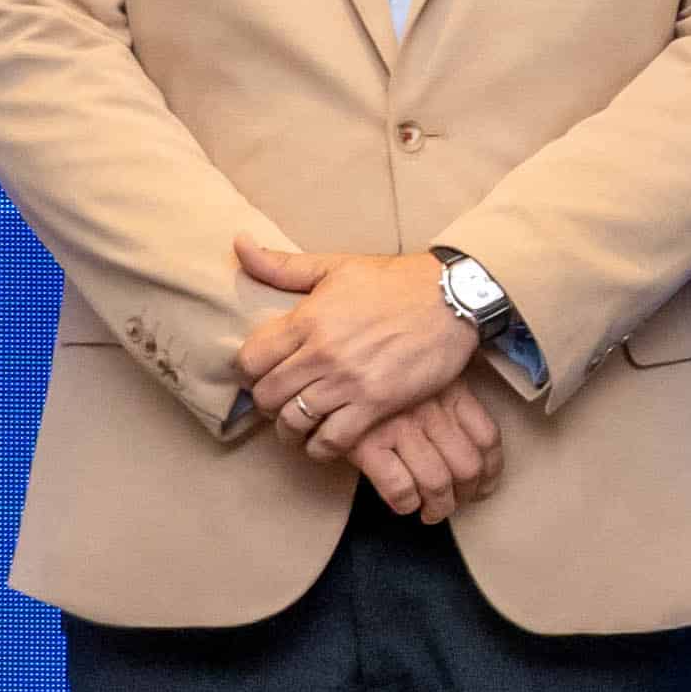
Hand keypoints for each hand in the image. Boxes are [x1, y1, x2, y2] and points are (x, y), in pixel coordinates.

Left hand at [234, 240, 480, 459]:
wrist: (452, 298)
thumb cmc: (395, 282)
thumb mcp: (336, 267)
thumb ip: (283, 265)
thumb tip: (238, 243)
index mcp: (308, 318)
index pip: (250, 359)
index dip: (250, 371)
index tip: (263, 374)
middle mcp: (323, 352)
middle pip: (267, 395)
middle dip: (267, 404)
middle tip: (280, 403)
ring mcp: (349, 380)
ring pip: (294, 421)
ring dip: (289, 430)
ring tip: (297, 428)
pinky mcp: (377, 402)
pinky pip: (333, 439)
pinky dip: (321, 448)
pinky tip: (323, 443)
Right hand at [352, 386, 505, 524]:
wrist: (328, 366)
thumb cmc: (381, 373)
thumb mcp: (425, 374)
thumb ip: (448, 402)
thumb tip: (471, 452)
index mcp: (451, 391)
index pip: (488, 439)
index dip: (491, 472)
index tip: (484, 487)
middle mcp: (431, 410)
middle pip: (468, 467)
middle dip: (465, 495)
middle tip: (454, 503)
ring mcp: (400, 427)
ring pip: (437, 483)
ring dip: (438, 508)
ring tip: (431, 512)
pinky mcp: (368, 444)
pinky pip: (399, 487)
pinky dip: (406, 503)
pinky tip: (404, 504)